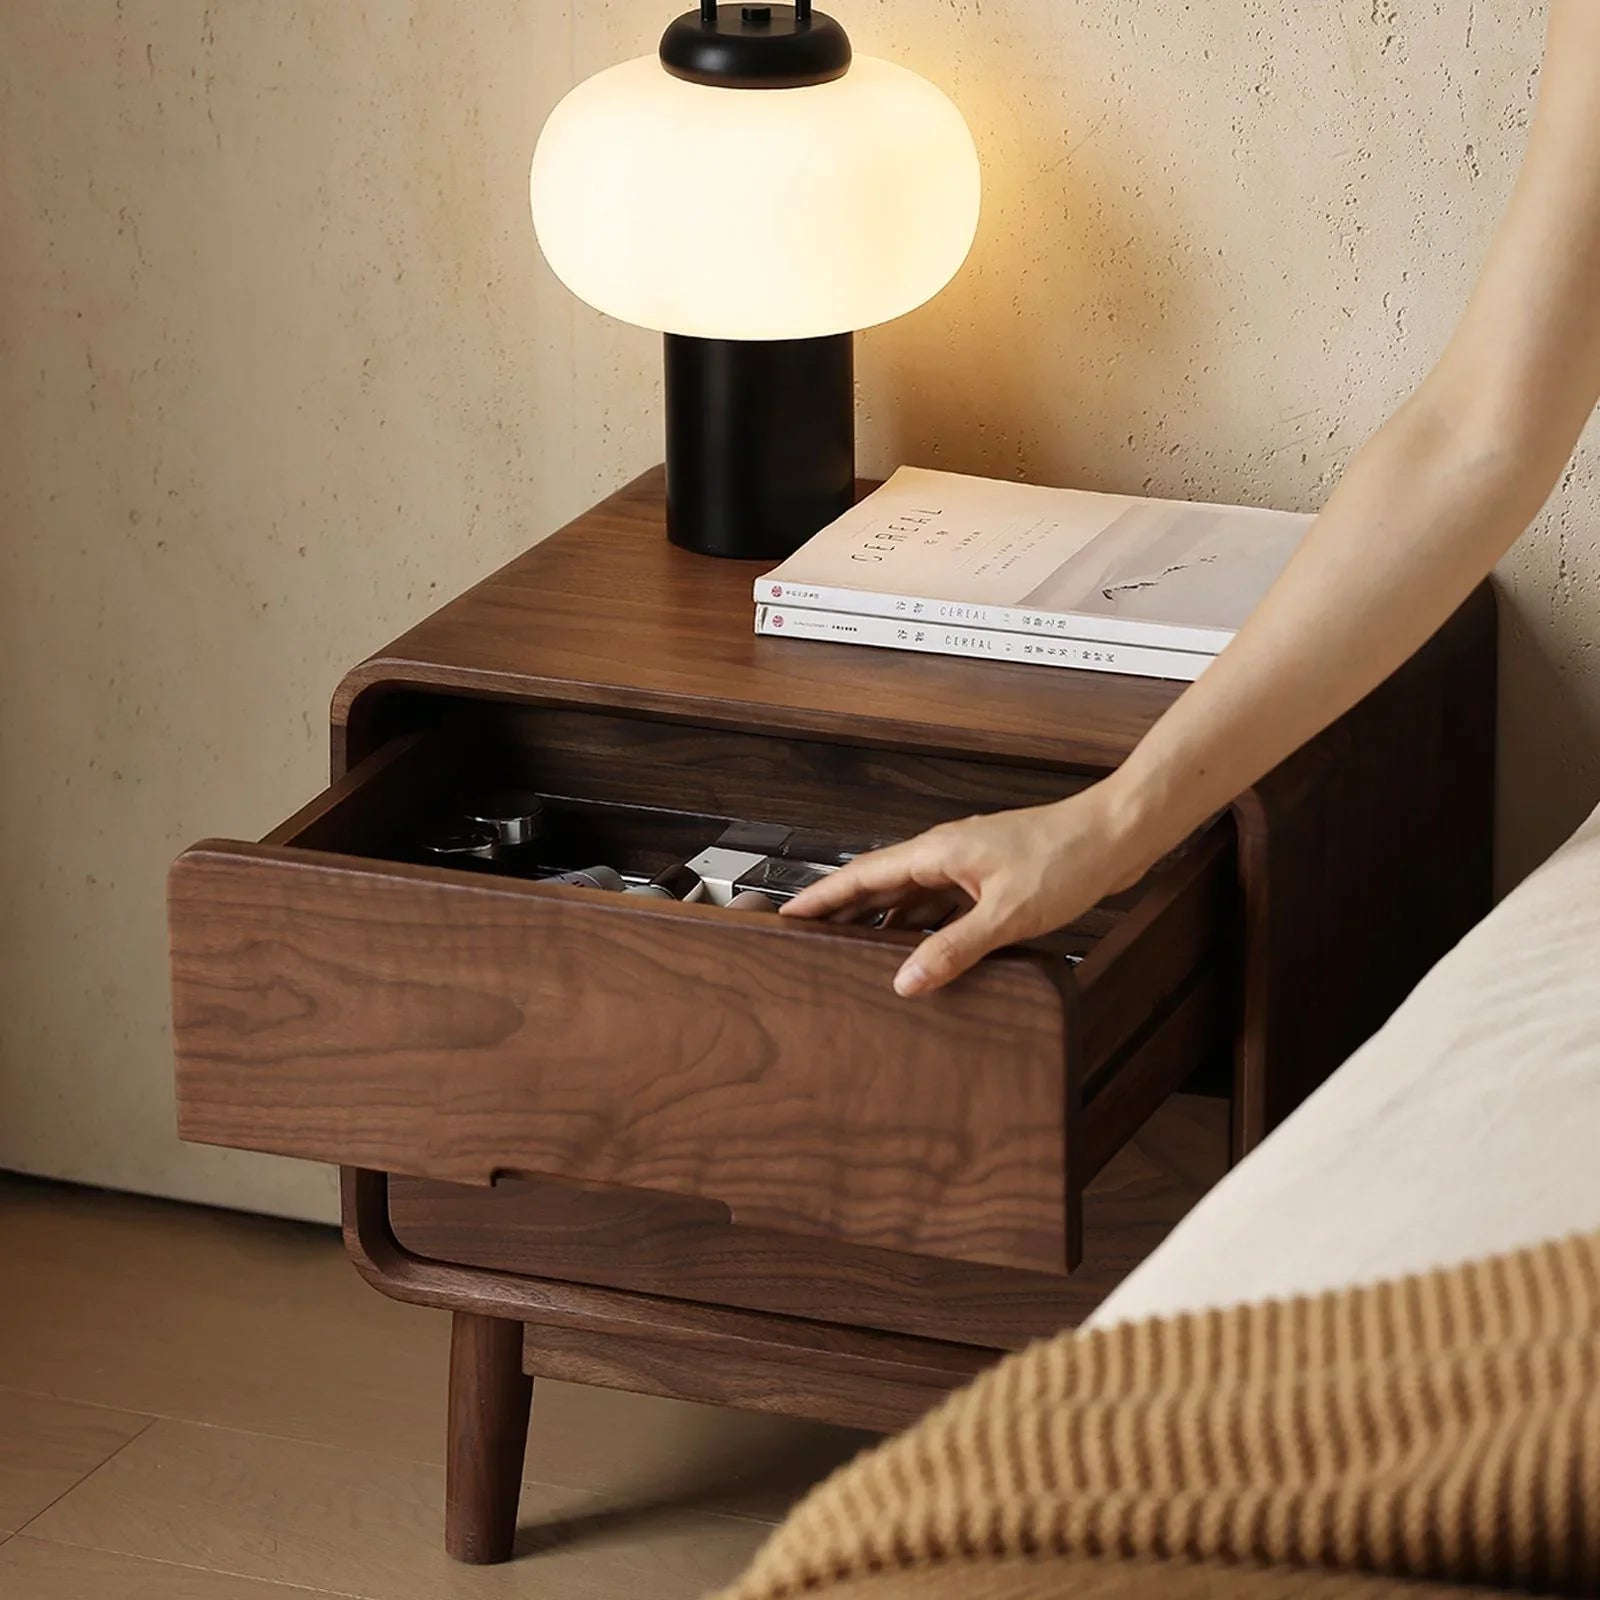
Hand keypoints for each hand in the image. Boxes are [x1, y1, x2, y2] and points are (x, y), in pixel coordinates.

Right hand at [780, 783, 1152, 996]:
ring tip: (858, 954)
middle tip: (810, 941)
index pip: (862, 874)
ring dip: (883, 922)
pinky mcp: (991, 878)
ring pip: (910, 896)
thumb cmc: (1068, 858)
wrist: (1117, 835)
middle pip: (879, 885)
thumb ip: (954, 949)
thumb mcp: (1007, 914)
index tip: (788, 915)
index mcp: (937, 852)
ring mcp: (968, 865)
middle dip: (843, 912)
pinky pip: (941, 904)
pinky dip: (923, 927)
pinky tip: (923, 951)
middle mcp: (946, 854)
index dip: (822, 897)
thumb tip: (907, 981)